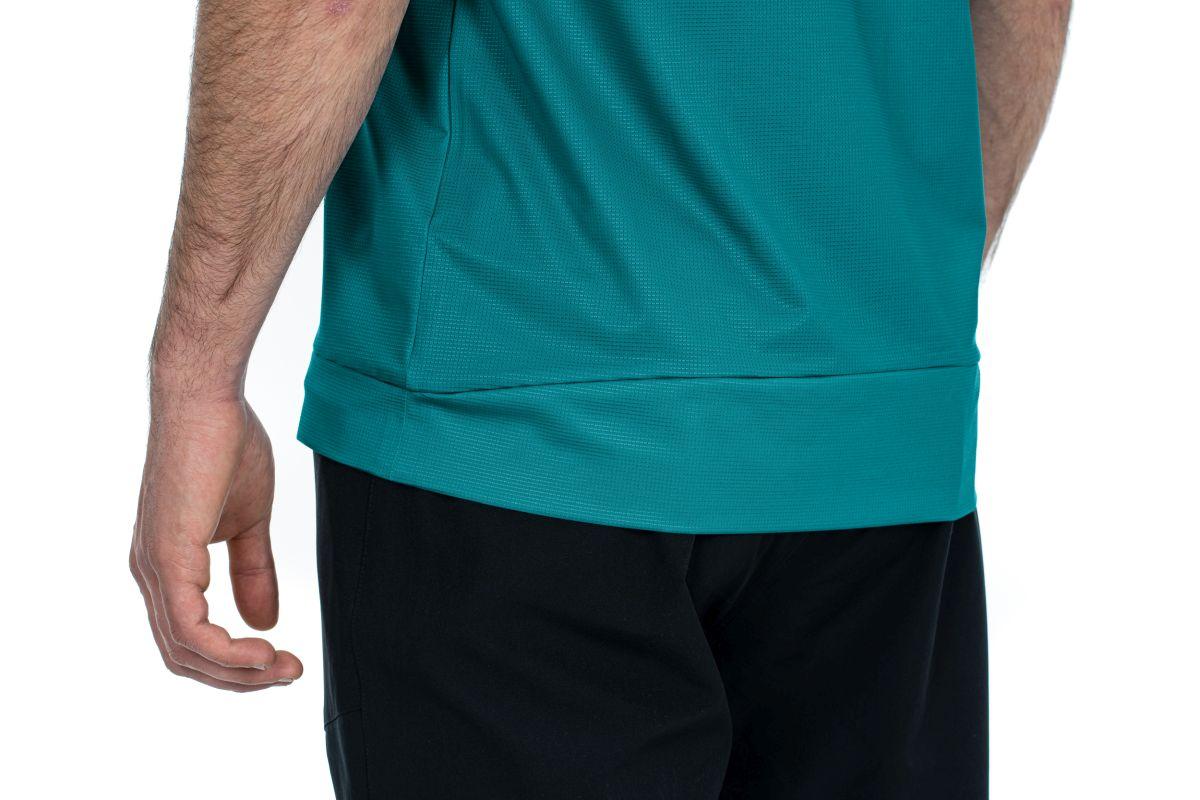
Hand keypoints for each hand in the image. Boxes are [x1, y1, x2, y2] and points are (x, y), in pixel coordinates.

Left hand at [130, 394, 302, 690]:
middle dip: (240, 678)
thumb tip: (265, 622)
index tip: (283, 662)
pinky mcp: (167, 557)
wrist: (207, 400)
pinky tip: (263, 650)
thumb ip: (253, 572)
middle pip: (185, 657)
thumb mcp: (249, 521)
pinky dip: (226, 651)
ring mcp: (155, 568)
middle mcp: (150, 574)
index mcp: (167, 565)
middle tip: (290, 673)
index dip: (235, 662)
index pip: (190, 639)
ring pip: (185, 652)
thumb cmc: (225, 446)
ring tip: (284, 667)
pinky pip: (188, 629)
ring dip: (238, 672)